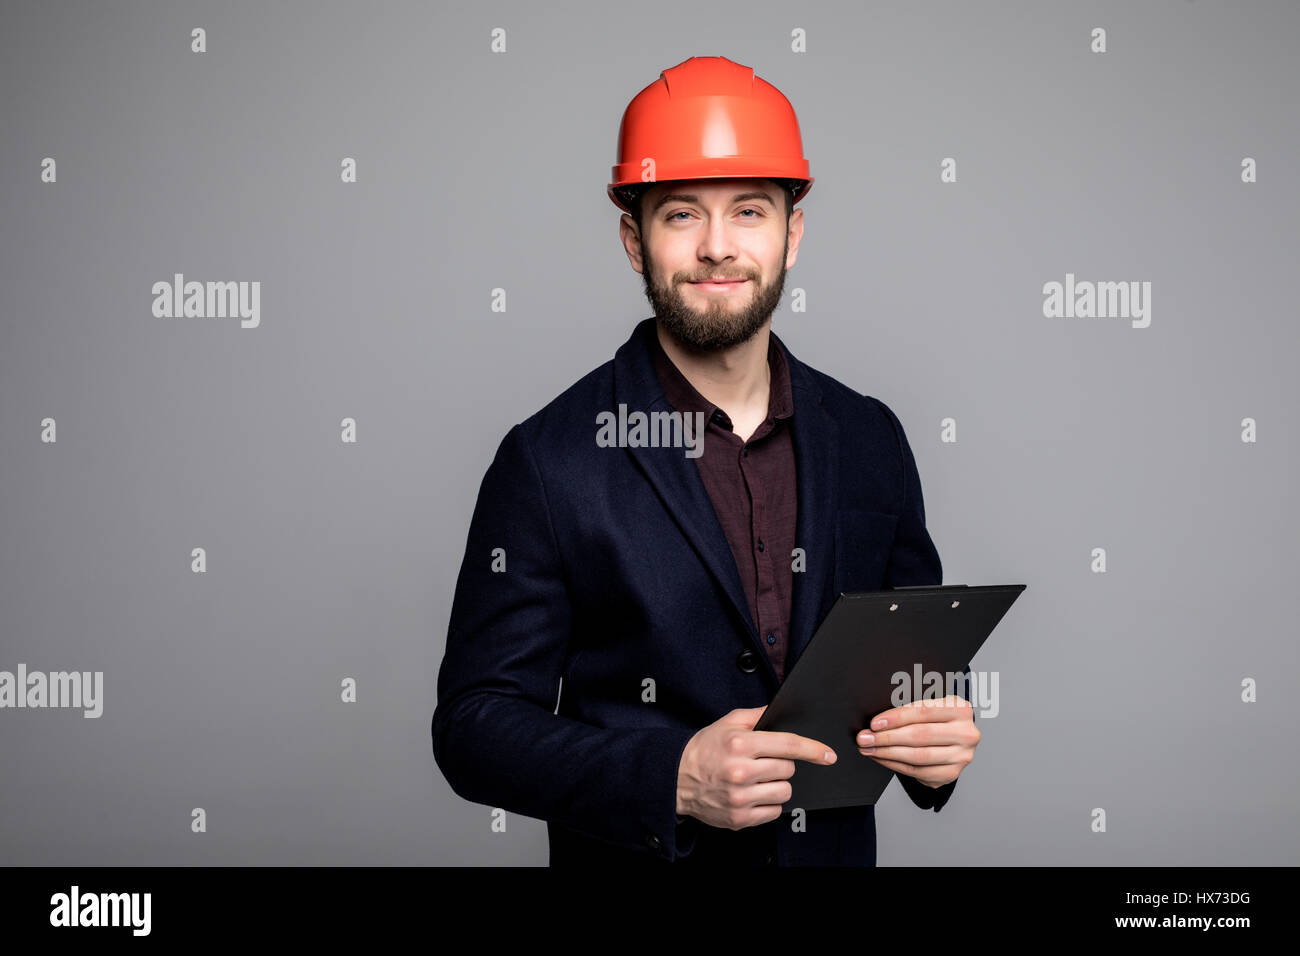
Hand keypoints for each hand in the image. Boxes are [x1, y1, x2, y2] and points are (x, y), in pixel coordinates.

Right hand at [676, 706, 836, 829]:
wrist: (676, 778)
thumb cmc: (703, 749)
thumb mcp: (727, 723)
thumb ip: (756, 715)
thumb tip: (781, 710)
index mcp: (740, 744)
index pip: (788, 745)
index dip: (813, 750)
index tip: (828, 755)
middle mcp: (740, 771)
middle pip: (788, 770)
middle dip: (783, 764)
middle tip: (765, 762)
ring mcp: (739, 797)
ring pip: (784, 792)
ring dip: (777, 785)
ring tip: (759, 779)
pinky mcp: (739, 818)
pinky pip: (773, 812)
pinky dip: (769, 803)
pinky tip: (754, 794)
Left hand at [857, 695, 978, 788]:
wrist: (955, 737)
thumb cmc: (936, 718)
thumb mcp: (930, 705)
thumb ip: (910, 708)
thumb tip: (877, 721)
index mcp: (960, 709)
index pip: (923, 712)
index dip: (896, 718)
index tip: (874, 723)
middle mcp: (966, 733)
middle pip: (920, 736)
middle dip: (887, 737)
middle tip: (864, 738)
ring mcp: (961, 756)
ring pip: (918, 756)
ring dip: (887, 753)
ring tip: (868, 749)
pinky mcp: (951, 773)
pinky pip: (918, 772)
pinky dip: (895, 765)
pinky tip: (881, 758)